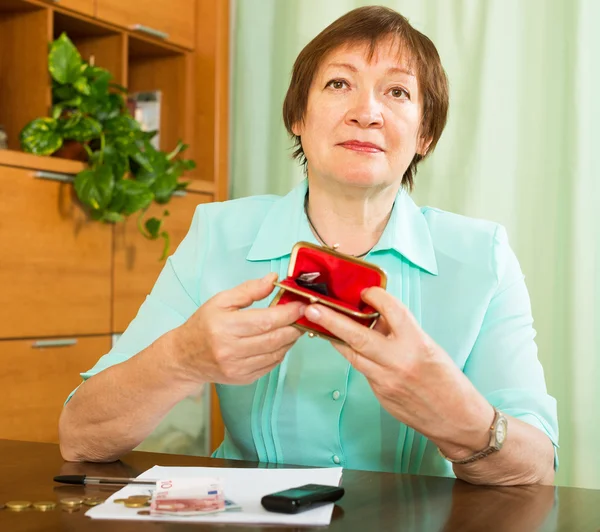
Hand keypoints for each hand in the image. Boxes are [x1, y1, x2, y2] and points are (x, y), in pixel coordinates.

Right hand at [173, 273, 304, 384]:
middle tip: (304, 315)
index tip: (302, 304)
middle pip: (275, 339)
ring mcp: (238, 368)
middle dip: (294, 326)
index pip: (266, 321)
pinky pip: (271, 365)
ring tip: (293, 326)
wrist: (185, 357)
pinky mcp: (243, 379)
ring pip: (276, 353)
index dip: (289, 312)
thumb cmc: (203, 325)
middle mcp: (231, 351)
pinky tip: (280, 341)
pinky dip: (280, 352)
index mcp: (225, 327)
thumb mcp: (221, 301)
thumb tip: (273, 279)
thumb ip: (249, 290)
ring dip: (290, 339)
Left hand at [304, 288, 492, 452]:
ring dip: (335, 338)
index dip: (376, 296)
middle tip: (313, 309)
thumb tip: (375, 315)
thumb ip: (402, 331)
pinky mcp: (380, 394)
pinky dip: (352, 355)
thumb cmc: (447, 381)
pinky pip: (361, 369)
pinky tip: (344, 345)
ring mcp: (387, 381)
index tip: (366, 290)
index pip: (392, 311)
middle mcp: (400, 361)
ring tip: (319, 323)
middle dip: (333, 321)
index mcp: (418, 344)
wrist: (457, 419)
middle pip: (359, 336)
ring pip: (353, 354)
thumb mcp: (429, 347)